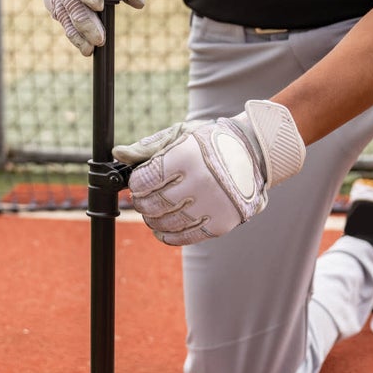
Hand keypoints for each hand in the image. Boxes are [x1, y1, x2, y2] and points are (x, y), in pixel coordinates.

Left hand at [114, 99, 305, 245]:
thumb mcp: (180, 135)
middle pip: (153, 203)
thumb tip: (118, 154)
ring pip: (167, 223)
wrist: (254, 154)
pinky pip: (186, 237)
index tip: (138, 182)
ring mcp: (211, 205)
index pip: (144, 180)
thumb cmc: (210, 143)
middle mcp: (199, 182)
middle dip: (142, 203)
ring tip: (152, 213)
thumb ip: (148, 146)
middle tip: (143, 199)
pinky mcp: (221, 223)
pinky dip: (168, 236)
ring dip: (152, 220)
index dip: (136, 183)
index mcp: (185, 157)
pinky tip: (161, 229)